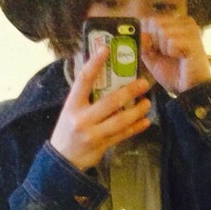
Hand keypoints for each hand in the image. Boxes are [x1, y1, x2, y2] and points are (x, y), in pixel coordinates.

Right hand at [49, 47, 150, 171]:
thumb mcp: (70, 110)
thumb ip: (84, 96)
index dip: (94, 63)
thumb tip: (101, 73)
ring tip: (147, 103)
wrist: (63, 160)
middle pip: (109, 102)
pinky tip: (145, 121)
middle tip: (144, 83)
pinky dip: (135, 128)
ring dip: (136, 111)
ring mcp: (93, 134)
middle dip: (129, 91)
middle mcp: (82, 119)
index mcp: (72, 105)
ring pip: (119, 120)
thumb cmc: (68, 130)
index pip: (83, 80)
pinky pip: (122, 135)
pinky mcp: (102, 146)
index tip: (106, 49)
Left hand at [141, 16, 210, 94]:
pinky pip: (172, 42)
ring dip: (165, 49)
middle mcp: (184, 21)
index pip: (150, 20)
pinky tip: (182, 58)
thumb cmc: (174, 73)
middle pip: (155, 23)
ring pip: (163, 32)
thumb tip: (140, 33)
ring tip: (176, 56)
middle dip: (155, 43)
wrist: (189, 89)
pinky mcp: (194, 38)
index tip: (157, 50)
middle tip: (168, 54)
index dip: (147, 37)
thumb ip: (143, 45)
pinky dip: (172, 53)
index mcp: (174, 22)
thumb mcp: (152, 58)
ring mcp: (190, 29)